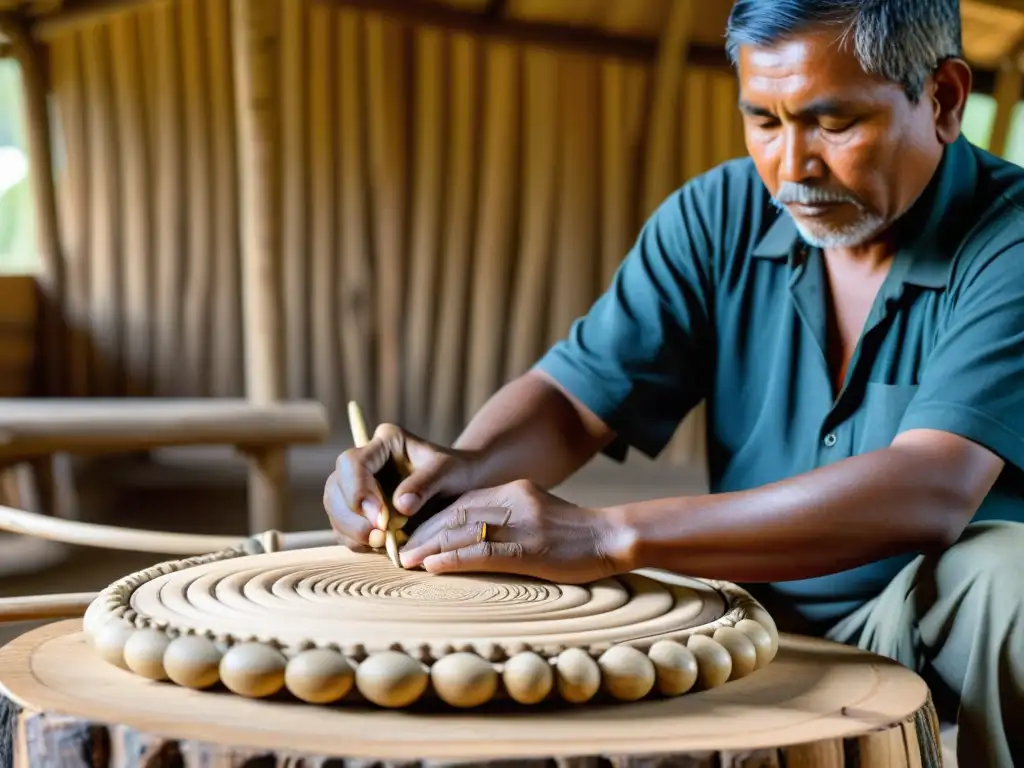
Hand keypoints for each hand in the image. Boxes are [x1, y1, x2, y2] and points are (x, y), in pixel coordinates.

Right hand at [323, 424, 479, 549]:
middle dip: (351, 516)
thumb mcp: (448, 472)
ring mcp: (358, 486)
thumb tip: (400, 506)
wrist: (462, 485)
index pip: (353, 463)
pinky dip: (358, 541)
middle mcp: (365, 462)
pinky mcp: (360, 510)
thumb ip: (425, 483)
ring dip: (352, 532)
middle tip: (379, 537)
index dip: (358, 491)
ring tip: (382, 544)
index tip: (380, 518)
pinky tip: (381, 546)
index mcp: (384, 442)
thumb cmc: (456, 472)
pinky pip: (345, 529)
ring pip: (335, 509)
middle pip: (335, 487)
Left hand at [398, 479, 630, 583]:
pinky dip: (454, 559)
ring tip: (406, 559)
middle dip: (423, 531)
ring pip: (464, 530)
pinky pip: (483, 552)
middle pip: (456, 513)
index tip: (410, 534)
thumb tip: (470, 538)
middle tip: (398, 549)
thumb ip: (507, 518)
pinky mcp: (530, 547)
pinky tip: (434, 566)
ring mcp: (522, 523)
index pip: (462, 502)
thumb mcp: (537, 514)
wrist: (612, 537)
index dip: (432, 518)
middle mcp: (513, 501)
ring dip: (430, 546)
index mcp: (513, 491)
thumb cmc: (574, 534)